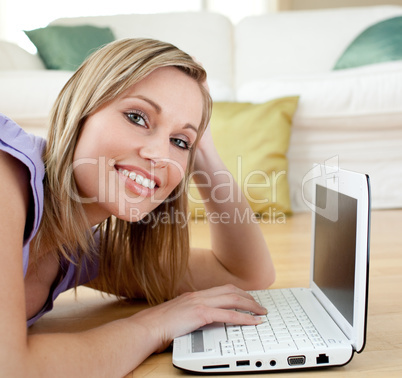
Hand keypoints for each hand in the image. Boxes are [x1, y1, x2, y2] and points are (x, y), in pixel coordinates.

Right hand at [131, 284, 266, 352]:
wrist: (147, 327)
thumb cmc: (158, 324)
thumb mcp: (178, 315)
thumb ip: (190, 313)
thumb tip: (200, 319)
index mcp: (194, 295)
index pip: (222, 289)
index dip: (238, 293)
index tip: (247, 299)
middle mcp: (199, 295)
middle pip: (231, 291)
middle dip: (248, 297)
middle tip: (259, 305)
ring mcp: (200, 302)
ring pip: (233, 299)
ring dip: (250, 305)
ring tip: (261, 312)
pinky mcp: (200, 314)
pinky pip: (228, 315)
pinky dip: (243, 318)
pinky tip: (252, 321)